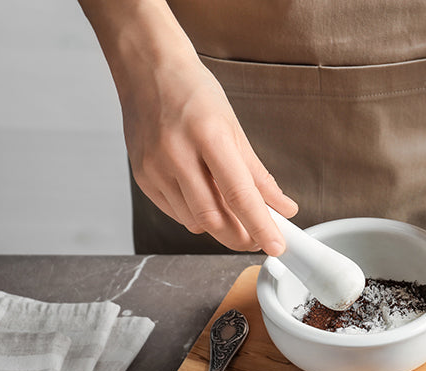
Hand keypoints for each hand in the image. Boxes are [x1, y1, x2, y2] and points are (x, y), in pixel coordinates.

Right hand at [80, 0, 295, 254]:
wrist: (147, 69)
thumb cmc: (194, 93)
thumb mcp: (234, 127)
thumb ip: (258, 174)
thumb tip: (283, 207)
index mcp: (208, 135)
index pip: (239, 194)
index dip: (260, 226)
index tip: (276, 247)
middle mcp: (176, 154)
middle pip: (213, 217)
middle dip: (240, 237)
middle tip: (258, 240)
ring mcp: (154, 167)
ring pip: (194, 221)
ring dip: (219, 227)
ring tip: (234, 216)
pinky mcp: (142, 177)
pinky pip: (176, 213)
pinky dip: (197, 217)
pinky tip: (206, 201)